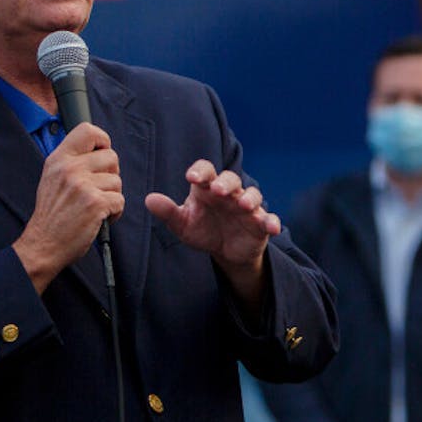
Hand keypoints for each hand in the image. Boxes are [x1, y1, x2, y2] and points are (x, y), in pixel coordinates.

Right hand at [12, 123, 121, 292]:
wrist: (43, 245)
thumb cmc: (52, 214)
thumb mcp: (52, 178)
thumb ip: (71, 161)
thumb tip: (98, 149)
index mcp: (59, 159)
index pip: (87, 130)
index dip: (102, 140)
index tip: (102, 153)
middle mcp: (69, 168)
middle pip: (111, 156)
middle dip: (111, 174)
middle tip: (99, 189)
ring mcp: (83, 185)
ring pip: (117, 181)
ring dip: (112, 196)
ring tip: (96, 207)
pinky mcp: (95, 204)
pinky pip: (120, 200)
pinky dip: (115, 212)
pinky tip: (101, 218)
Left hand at [145, 159, 280, 307]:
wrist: (224, 251)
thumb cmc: (202, 229)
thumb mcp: (183, 224)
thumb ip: (168, 212)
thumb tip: (148, 200)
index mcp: (207, 188)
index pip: (205, 170)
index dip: (200, 171)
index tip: (191, 177)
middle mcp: (229, 193)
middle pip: (230, 179)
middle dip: (225, 183)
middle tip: (217, 190)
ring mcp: (247, 208)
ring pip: (252, 195)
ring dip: (250, 198)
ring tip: (244, 205)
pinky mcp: (260, 224)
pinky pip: (269, 219)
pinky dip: (272, 221)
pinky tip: (271, 227)